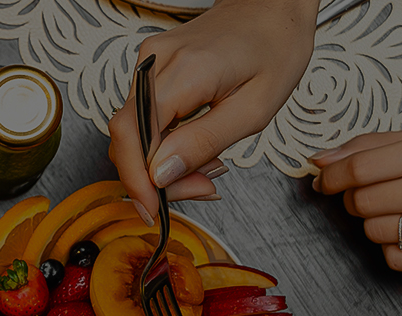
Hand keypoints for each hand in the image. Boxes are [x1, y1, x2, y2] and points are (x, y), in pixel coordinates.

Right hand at [108, 0, 315, 222]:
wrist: (273, 9)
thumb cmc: (274, 49)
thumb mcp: (254, 109)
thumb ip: (203, 142)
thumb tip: (160, 175)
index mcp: (185, 72)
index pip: (132, 134)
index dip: (136, 180)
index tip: (152, 210)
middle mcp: (156, 62)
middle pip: (127, 136)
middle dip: (154, 177)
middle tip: (198, 190)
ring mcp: (149, 62)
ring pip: (132, 131)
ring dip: (160, 163)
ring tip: (205, 169)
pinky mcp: (151, 67)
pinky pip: (142, 117)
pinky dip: (163, 143)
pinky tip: (194, 148)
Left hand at [311, 130, 401, 275]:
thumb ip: (372, 145)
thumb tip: (318, 161)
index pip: (362, 169)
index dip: (333, 177)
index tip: (325, 180)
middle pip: (364, 202)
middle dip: (355, 200)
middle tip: (371, 195)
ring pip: (376, 233)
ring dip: (376, 224)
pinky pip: (394, 260)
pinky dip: (393, 249)